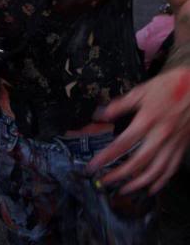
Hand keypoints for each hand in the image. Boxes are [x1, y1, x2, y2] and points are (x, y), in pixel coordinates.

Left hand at [88, 67, 189, 194]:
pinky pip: (171, 169)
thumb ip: (121, 104)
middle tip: (106, 182)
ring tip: (125, 189)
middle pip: (138, 162)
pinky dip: (161, 181)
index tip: (94, 165)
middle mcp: (160, 135)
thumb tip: (102, 113)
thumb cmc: (169, 87)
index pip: (122, 143)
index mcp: (147, 120)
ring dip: (139, 183)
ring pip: (155, 171)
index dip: (107, 156)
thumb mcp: (141, 90)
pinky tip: (151, 187)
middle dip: (120, 175)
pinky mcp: (181, 147)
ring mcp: (172, 143)